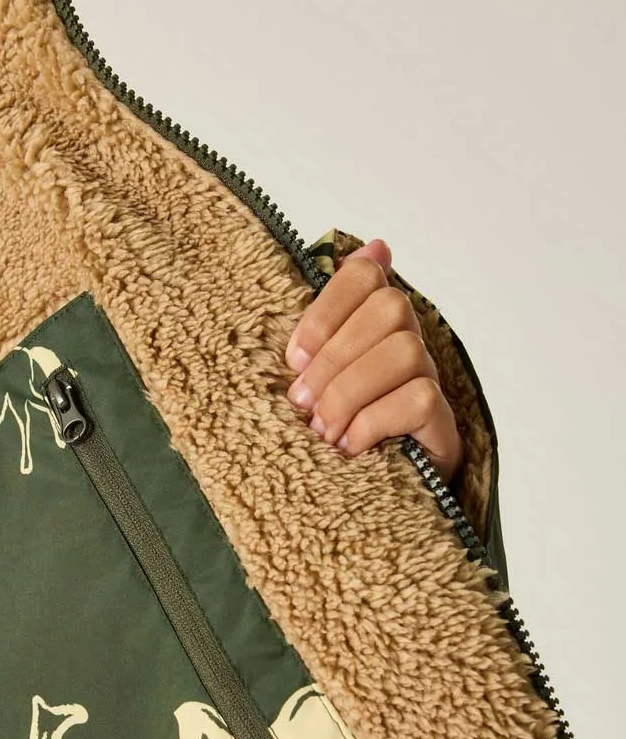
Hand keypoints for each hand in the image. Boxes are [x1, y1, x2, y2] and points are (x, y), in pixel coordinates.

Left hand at [284, 239, 462, 485]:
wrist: (363, 495)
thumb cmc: (331, 424)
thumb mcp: (316, 371)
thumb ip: (330, 316)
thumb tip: (377, 243)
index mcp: (371, 323)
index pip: (365, 275)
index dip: (327, 308)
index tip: (294, 357)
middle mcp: (408, 342)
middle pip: (389, 308)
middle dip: (334, 357)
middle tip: (301, 402)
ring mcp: (430, 380)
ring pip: (403, 352)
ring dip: (349, 394)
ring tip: (323, 431)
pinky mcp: (443, 422)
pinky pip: (417, 397)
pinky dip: (373, 422)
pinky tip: (351, 445)